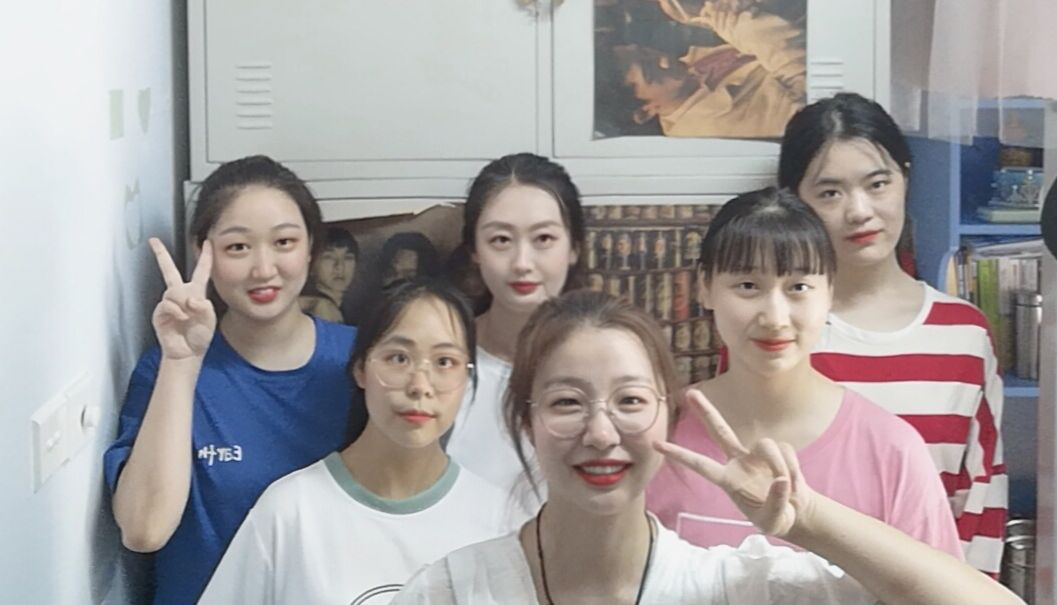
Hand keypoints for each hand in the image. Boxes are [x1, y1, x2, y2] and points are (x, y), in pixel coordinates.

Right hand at [149, 238, 216, 359]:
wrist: (188, 353)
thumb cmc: (199, 337)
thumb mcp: (210, 321)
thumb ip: (205, 308)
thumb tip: (191, 299)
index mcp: (196, 293)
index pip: (201, 271)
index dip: (205, 257)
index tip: (207, 242)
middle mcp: (181, 295)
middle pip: (169, 270)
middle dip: (161, 254)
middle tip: (153, 241)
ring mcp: (169, 303)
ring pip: (173, 291)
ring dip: (183, 303)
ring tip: (188, 317)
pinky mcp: (160, 313)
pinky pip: (167, 304)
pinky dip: (176, 311)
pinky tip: (181, 318)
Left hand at [654, 389, 813, 536]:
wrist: (797, 513)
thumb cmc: (776, 518)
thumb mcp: (772, 521)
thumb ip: (775, 502)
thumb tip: (781, 480)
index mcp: (728, 480)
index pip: (700, 464)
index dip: (679, 454)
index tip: (656, 444)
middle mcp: (738, 461)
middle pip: (719, 430)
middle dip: (706, 411)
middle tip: (691, 392)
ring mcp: (757, 455)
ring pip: (766, 444)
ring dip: (780, 466)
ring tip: (789, 489)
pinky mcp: (777, 451)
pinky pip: (785, 451)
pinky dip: (793, 468)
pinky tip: (795, 486)